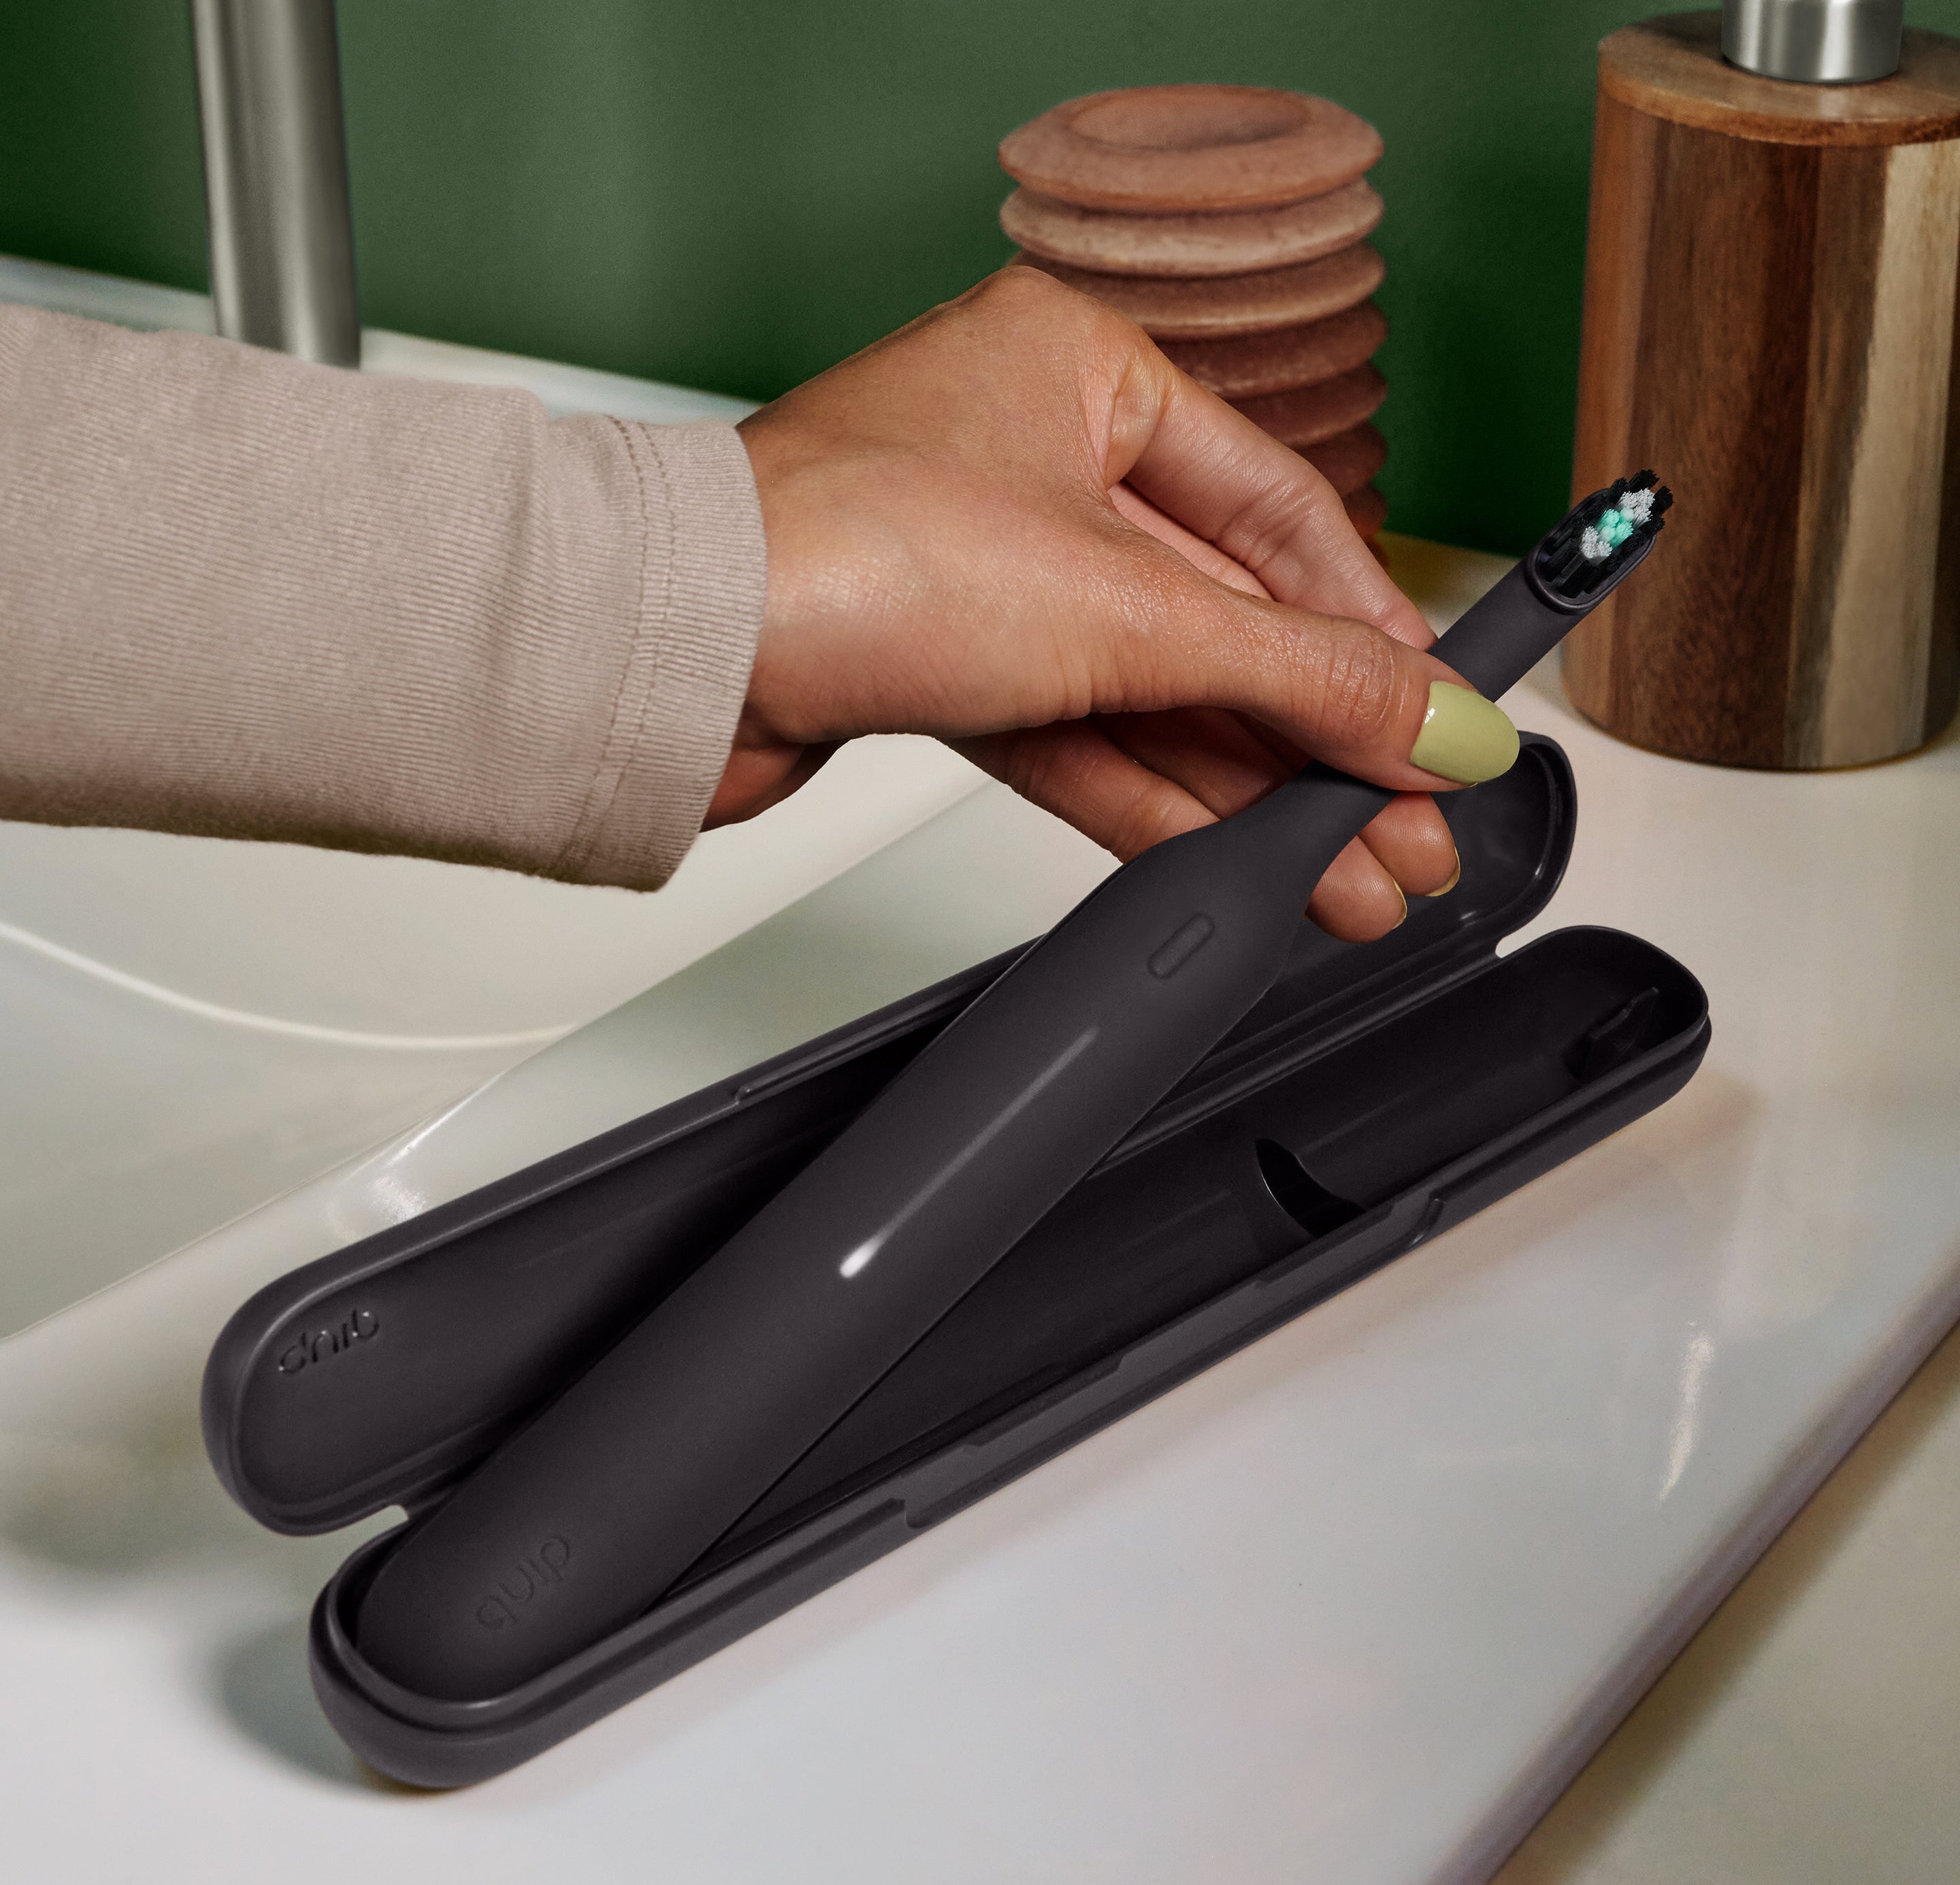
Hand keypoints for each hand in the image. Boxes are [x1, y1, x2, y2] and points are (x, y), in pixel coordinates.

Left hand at [717, 267, 1514, 941]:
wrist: (672, 659)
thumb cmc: (847, 548)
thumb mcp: (1128, 609)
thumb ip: (1299, 676)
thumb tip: (1440, 723)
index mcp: (1082, 374)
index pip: (1279, 513)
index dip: (1370, 632)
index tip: (1436, 720)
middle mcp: (1032, 466)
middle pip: (1220, 621)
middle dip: (1315, 744)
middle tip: (1404, 833)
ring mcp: (982, 573)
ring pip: (1152, 694)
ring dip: (1247, 795)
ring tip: (1343, 880)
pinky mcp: (939, 668)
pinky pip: (1078, 736)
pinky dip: (1154, 803)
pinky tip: (1232, 865)